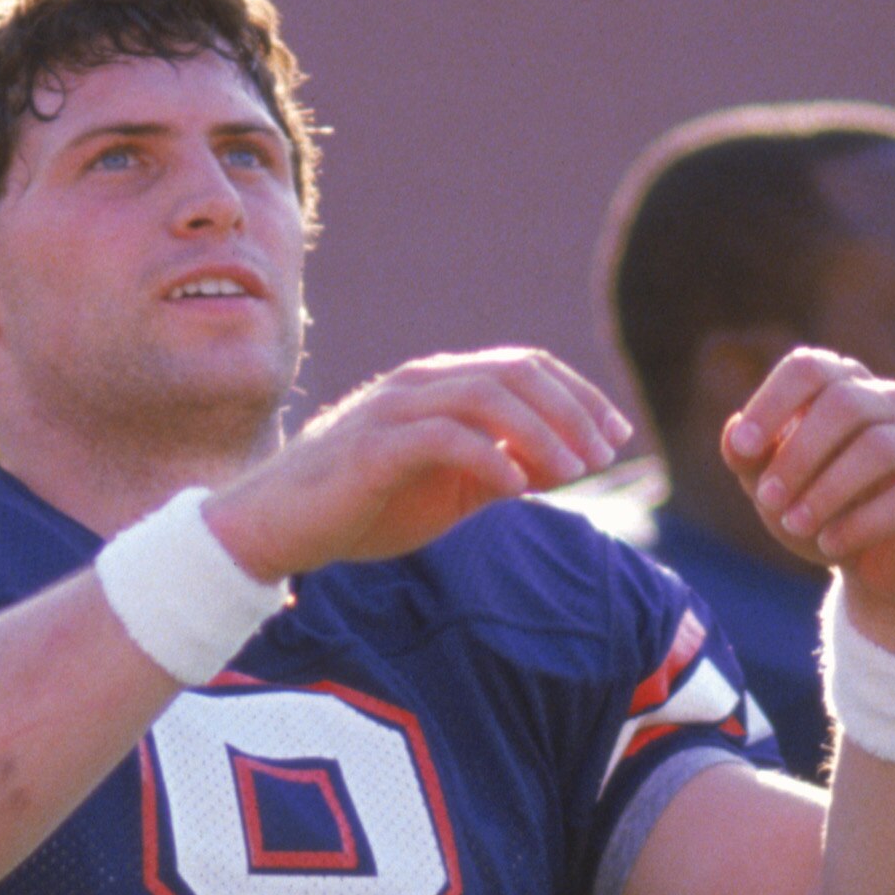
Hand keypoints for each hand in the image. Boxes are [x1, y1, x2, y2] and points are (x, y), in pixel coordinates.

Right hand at [208, 349, 629, 579]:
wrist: (278, 527)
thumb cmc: (363, 507)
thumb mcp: (448, 489)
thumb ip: (500, 469)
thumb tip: (564, 466)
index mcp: (439, 386)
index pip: (525, 367)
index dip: (578, 395)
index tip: (616, 435)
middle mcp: (419, 384)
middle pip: (515, 372)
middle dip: (571, 410)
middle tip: (604, 454)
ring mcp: (392, 411)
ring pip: (484, 396)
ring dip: (539, 433)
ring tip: (573, 473)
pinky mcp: (371, 448)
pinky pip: (442, 438)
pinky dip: (489, 458)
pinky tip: (517, 489)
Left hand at [722, 346, 894, 640]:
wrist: (877, 566)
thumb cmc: (818, 509)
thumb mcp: (772, 487)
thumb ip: (749, 459)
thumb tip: (734, 432)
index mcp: (844, 386)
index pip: (809, 367)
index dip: (772, 403)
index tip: (744, 449)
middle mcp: (890, 404)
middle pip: (845, 403)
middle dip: (798, 454)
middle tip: (767, 499)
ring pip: (879, 447)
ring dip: (827, 491)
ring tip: (793, 524)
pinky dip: (860, 523)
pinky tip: (830, 545)